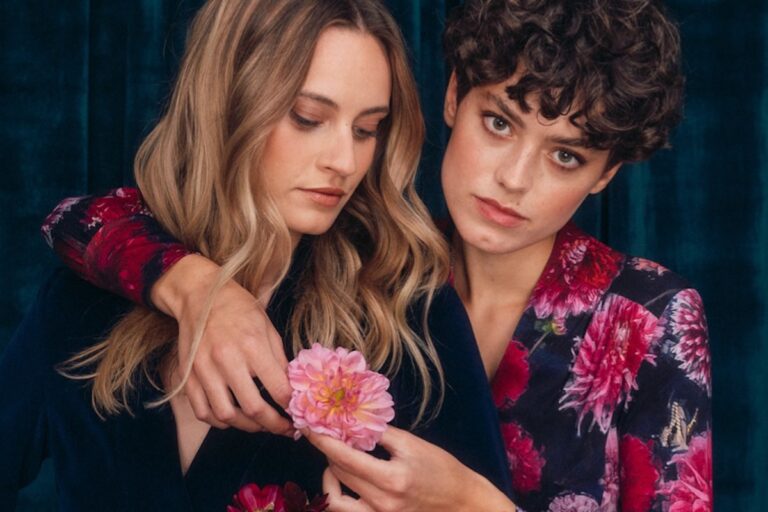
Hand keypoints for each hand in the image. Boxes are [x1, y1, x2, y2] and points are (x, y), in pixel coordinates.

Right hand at [152, 254, 293, 433]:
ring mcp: (204, 370)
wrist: (199, 294)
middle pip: (253, 408)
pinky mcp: (188, 376)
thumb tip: (291, 388)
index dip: (292, 408)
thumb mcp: (267, 327)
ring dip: (248, 427)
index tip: (300, 414)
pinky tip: (234, 418)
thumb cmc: (238, 308)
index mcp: (252, 346)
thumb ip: (279, 359)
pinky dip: (219, 422)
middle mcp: (227, 360)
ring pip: (226, 416)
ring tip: (261, 424)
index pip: (278, 389)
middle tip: (285, 429)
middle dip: (274, 425)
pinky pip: (202, 411)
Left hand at [306, 427, 515, 511]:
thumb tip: (354, 421)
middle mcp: (381, 503)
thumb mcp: (413, 445)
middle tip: (327, 433)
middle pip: (338, 474)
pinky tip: (345, 480)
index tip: (309, 426)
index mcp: (391, 479)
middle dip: (328, 451)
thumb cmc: (443, 470)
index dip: (323, 440)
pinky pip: (348, 511)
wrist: (463, 503)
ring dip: (329, 476)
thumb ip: (381, 434)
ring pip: (336, 500)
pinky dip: (339, 495)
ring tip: (335, 461)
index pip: (344, 457)